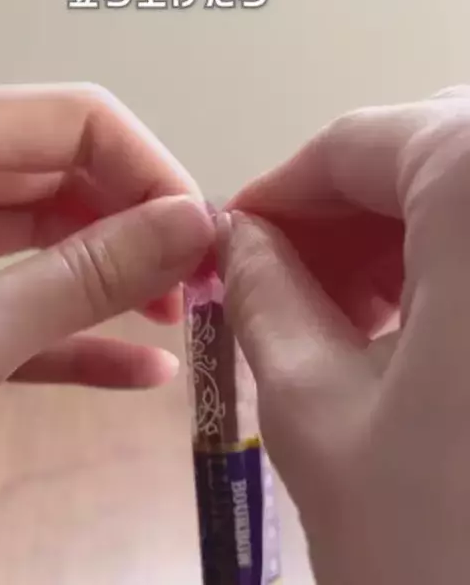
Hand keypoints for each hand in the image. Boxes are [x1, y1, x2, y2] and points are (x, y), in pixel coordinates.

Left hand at [0, 85, 212, 485]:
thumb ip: (83, 276)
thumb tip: (193, 225)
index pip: (73, 121)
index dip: (150, 172)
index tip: (202, 240)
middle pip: (62, 176)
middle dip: (137, 229)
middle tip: (200, 289)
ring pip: (40, 241)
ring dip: (111, 280)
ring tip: (177, 322)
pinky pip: (7, 302)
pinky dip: (68, 334)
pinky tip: (137, 369)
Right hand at [222, 86, 469, 583]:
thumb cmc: (446, 554)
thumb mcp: (316, 413)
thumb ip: (262, 298)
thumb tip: (239, 240)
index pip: (354, 142)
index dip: (279, 192)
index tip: (238, 241)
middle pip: (425, 155)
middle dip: (344, 218)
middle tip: (292, 288)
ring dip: (403, 240)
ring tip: (356, 319)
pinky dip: (458, 267)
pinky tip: (429, 331)